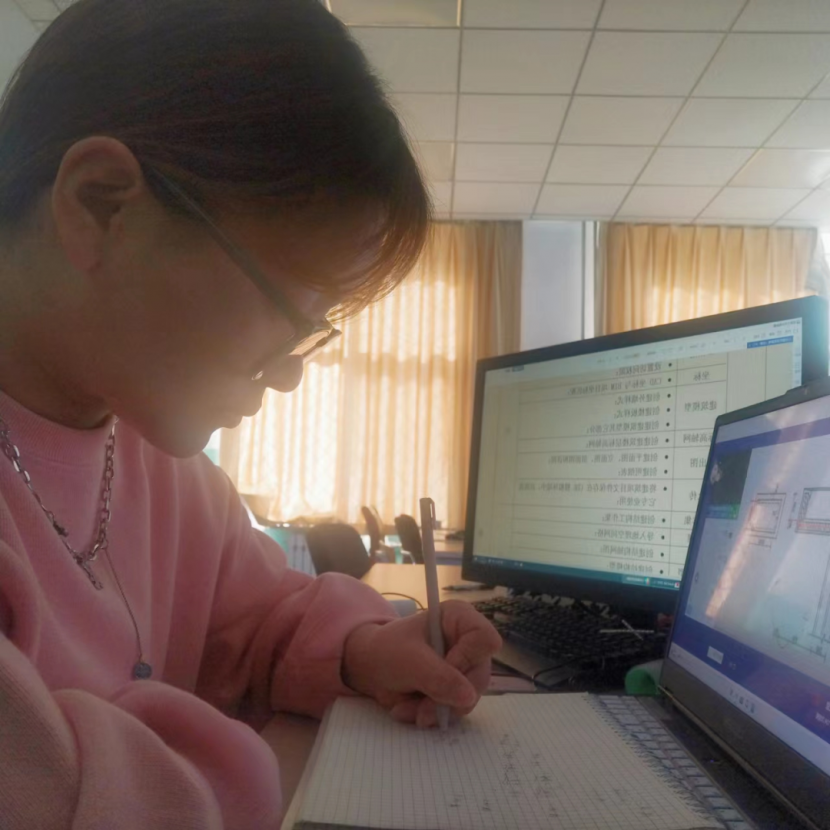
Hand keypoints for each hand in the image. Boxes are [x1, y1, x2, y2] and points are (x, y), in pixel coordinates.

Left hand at [342, 601, 501, 727]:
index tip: (441, 668)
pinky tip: (410, 710)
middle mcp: (468, 642)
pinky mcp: (457, 688)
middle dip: (447, 698)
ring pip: (468, 699)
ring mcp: (464, 667)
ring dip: (436, 710)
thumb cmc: (387, 650)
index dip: (467, 659)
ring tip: (406, 708)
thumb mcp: (409, 661)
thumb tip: (469, 698)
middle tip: (420, 710)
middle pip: (479, 676)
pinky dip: (432, 715)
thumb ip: (438, 677)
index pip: (484, 640)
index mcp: (460, 618)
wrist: (369, 667)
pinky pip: (456, 710)